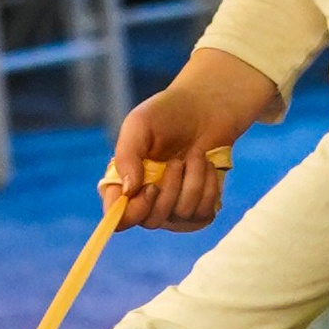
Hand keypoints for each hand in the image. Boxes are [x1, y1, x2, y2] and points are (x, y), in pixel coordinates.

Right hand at [108, 86, 239, 231]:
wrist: (207, 108)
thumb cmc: (168, 113)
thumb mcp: (140, 124)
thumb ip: (127, 156)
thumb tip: (127, 192)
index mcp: (124, 183)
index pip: (119, 218)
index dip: (134, 211)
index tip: (151, 187)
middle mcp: (145, 199)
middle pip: (151, 220)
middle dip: (169, 190)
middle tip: (176, 161)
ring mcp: (173, 207)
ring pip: (181, 214)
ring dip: (193, 181)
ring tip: (195, 156)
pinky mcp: (198, 207)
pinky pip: (203, 214)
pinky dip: (209, 187)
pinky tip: (206, 166)